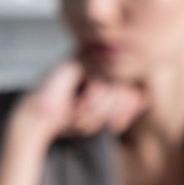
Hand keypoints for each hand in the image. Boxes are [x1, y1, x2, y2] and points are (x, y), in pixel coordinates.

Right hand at [14, 60, 147, 142]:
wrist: (39, 119)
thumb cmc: (69, 118)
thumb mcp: (103, 115)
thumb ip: (123, 106)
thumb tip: (144, 98)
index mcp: (106, 74)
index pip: (132, 86)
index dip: (128, 107)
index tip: (116, 125)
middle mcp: (99, 63)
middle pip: (126, 85)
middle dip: (115, 110)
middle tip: (101, 124)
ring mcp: (89, 59)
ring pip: (115, 84)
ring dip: (101, 109)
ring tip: (84, 118)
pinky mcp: (77, 60)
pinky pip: (99, 81)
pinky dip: (91, 101)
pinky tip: (77, 108)